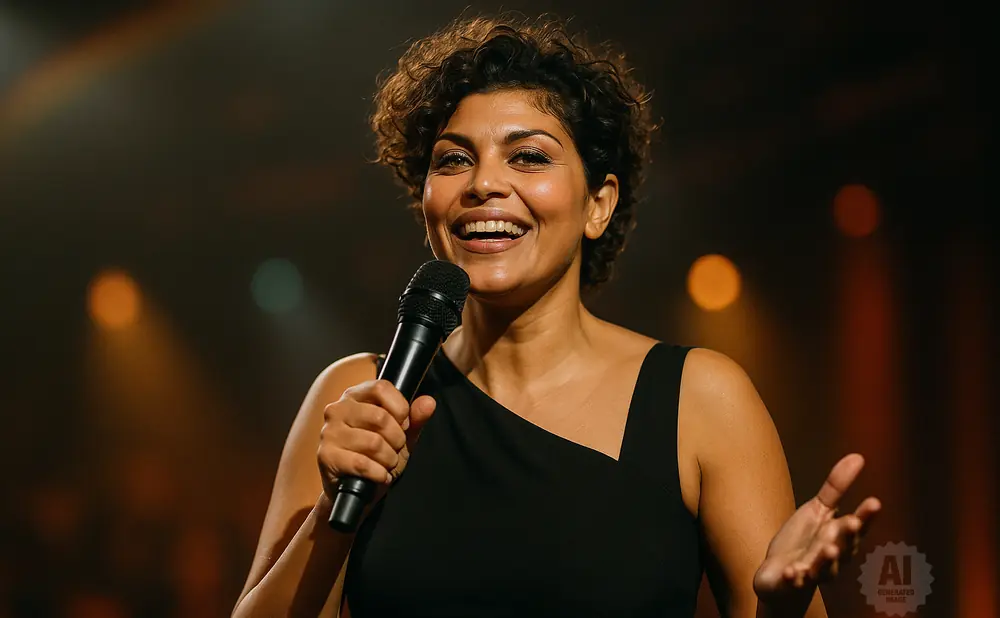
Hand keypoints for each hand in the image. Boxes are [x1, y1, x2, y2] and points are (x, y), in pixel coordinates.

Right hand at [317, 379, 435, 513]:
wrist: (355, 491)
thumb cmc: (376, 458)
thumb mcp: (400, 436)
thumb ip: (415, 418)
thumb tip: (429, 402)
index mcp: (354, 396)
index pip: (381, 388)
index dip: (400, 408)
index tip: (403, 425)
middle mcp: (337, 409)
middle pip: (380, 417)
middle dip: (397, 440)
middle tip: (395, 450)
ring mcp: (329, 433)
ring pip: (373, 443)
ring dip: (388, 460)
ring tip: (386, 464)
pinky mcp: (326, 456)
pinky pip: (362, 463)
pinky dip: (379, 473)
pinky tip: (379, 476)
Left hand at [754, 453, 881, 601]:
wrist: (780, 576)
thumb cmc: (804, 541)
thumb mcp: (818, 510)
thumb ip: (837, 487)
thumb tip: (858, 457)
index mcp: (841, 539)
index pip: (857, 526)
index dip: (866, 516)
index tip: (874, 502)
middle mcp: (833, 558)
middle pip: (843, 547)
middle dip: (848, 536)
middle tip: (852, 522)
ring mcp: (813, 572)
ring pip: (823, 568)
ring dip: (826, 559)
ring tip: (829, 548)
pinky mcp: (791, 583)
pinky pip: (795, 582)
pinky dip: (795, 578)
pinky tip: (793, 572)